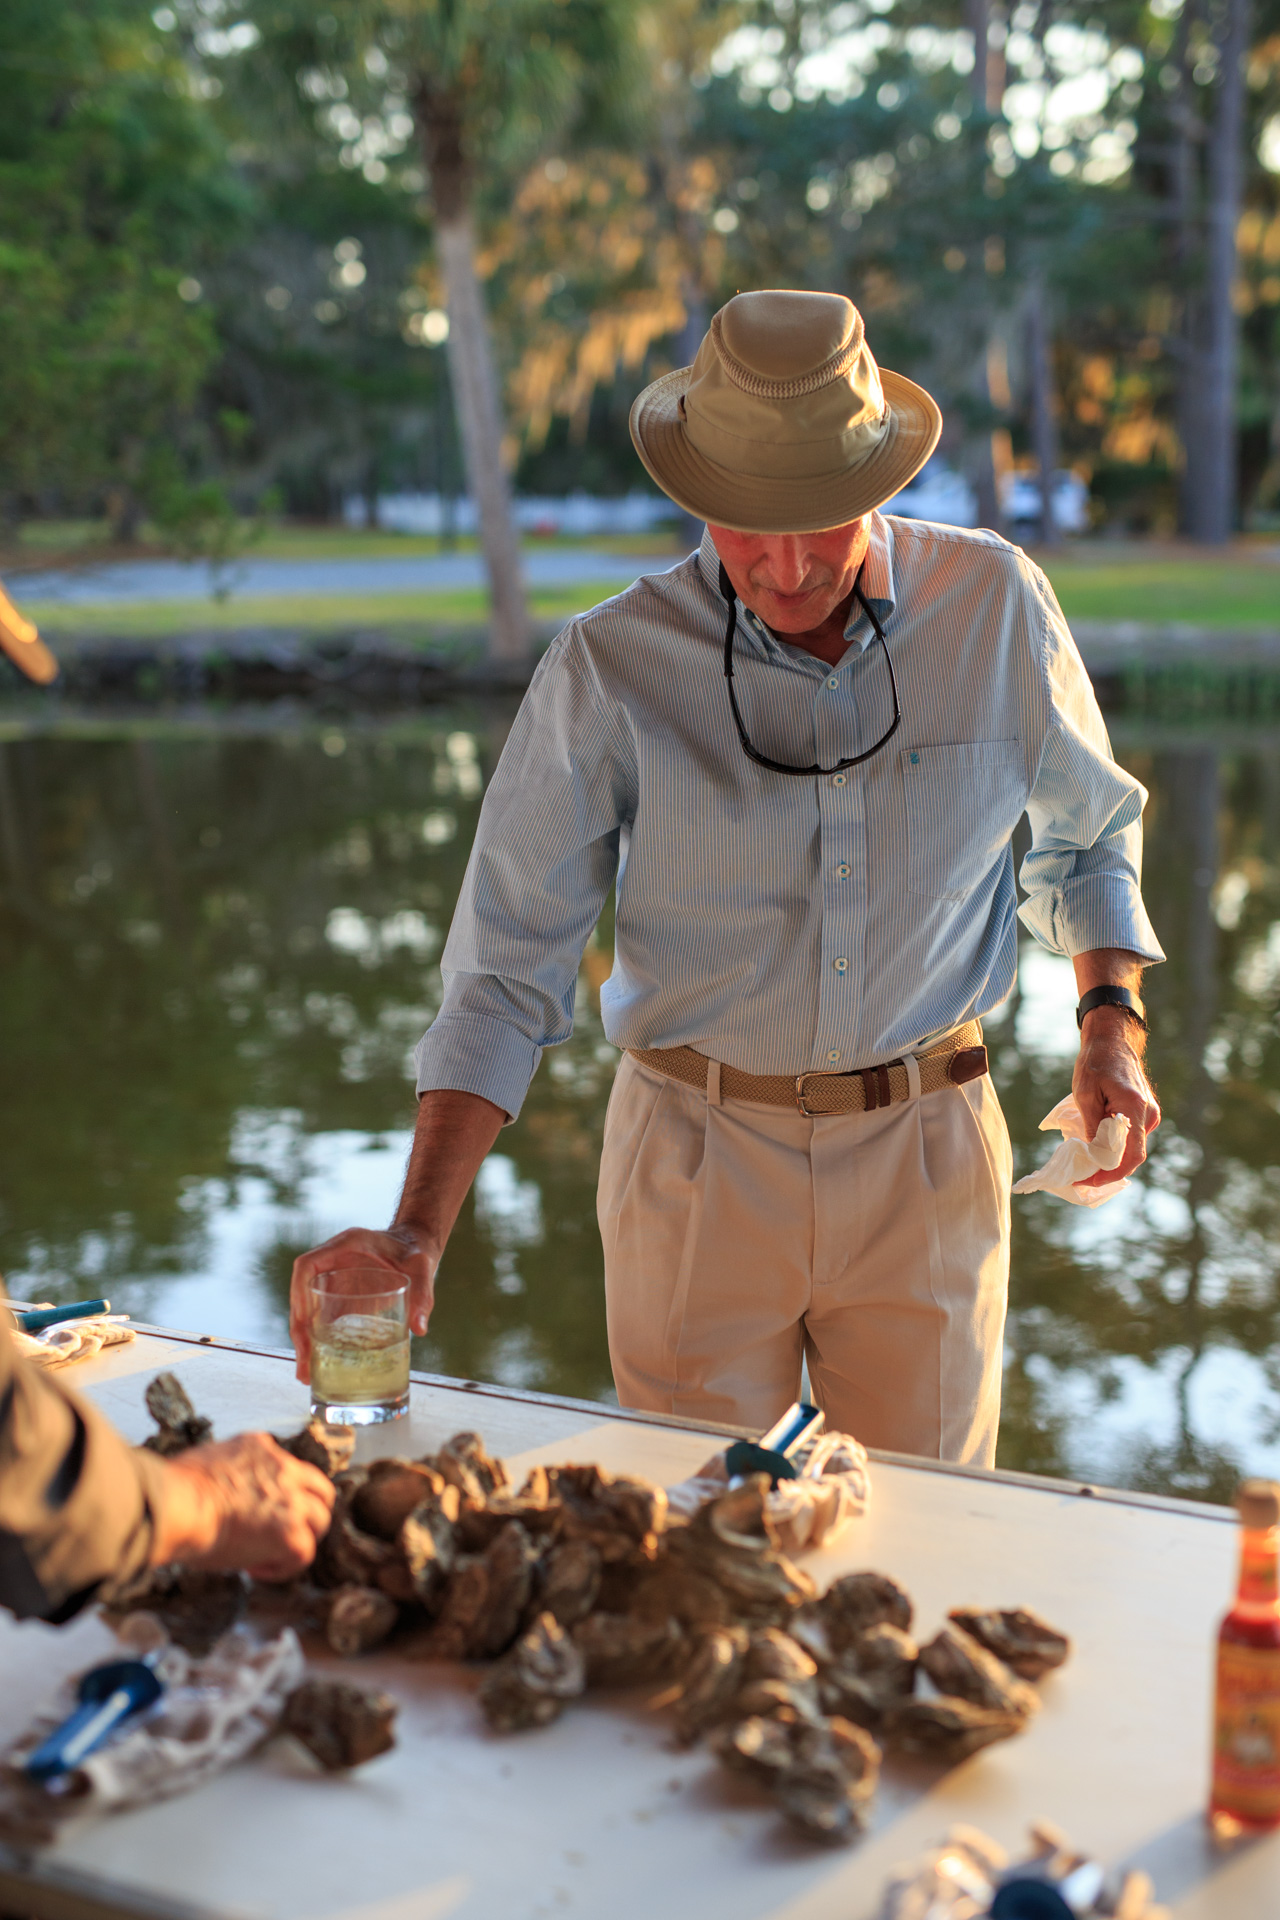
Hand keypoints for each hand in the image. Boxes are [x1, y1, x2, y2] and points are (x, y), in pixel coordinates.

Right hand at [154, 1435, 335, 1580]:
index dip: (280, 1494)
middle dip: (306, 1513)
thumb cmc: (174, 1492)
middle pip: (319, 1490)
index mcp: (261, 1447)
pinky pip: (304, 1554)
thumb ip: (227, 1473)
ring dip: (298, 1539)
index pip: (289, 1469)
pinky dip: (283, 1567)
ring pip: (319, 1520)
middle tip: (280, 1534)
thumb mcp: (206, 1463)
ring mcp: (291, 1500)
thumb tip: (221, 1495)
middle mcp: (283, 1468)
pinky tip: (254, 1569)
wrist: (177, 1506)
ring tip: (269, 1555)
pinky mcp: (290, 1532)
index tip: (258, 1513)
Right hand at [289, 1225, 438, 1382]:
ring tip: (306, 1374)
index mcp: (346, 1245)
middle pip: (301, 1293)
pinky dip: (316, 1340)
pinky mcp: (338, 1296)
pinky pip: (320, 1317)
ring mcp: (332, 1279)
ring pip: (306, 1309)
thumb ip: (423, 1294)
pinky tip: (318, 1364)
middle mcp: (332, 1261)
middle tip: (305, 1363)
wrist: (415, 1248)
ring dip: (303, 1340)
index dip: (300, 1292)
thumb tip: (419, 1329)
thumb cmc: (416, 1253)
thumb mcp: (423, 1268)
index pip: (307, 1264)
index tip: (305, 1322)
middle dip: (299, 1329)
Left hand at [1071, 1007, 1160, 1187]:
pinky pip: (1132, 1136)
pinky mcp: (1145, 1112)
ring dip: (1110, 1157)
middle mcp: (1148, 1114)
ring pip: (1131, 1147)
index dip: (1111, 1174)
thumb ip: (1093, 1126)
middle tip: (1082, 1178)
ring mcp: (1150, 1113)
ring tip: (1084, 1163)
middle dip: (1108, 1171)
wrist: (1111, 1040)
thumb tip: (1094, 1156)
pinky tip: (1095, 1145)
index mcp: (1135, 1109)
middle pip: (1132, 1156)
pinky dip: (1115, 1145)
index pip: (1131, 1156)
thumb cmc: (1095, 1063)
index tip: (1089, 1181)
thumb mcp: (1085, 1095)